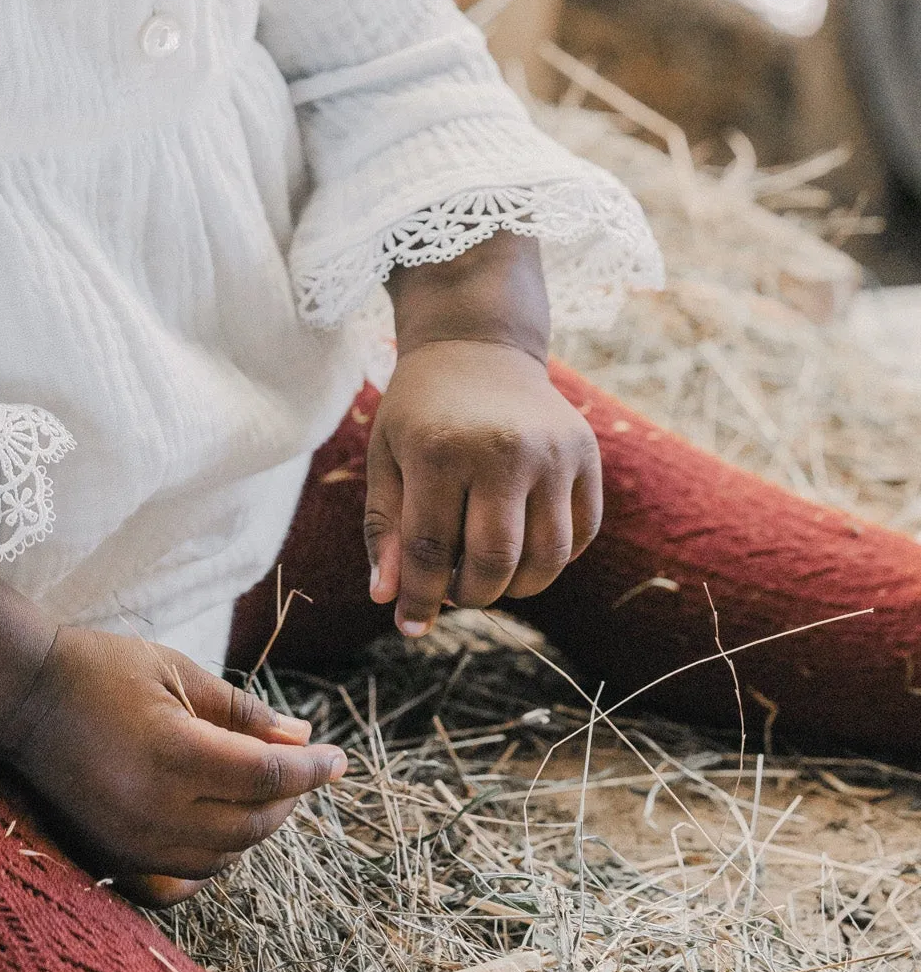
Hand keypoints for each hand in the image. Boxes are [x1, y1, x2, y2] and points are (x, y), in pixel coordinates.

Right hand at [2, 626, 345, 897]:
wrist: (22, 696)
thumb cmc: (101, 669)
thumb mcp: (177, 671)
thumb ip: (242, 712)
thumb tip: (302, 739)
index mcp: (176, 755)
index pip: (268, 774)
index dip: (311, 768)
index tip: (338, 758)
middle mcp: (157, 810)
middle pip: (252, 823)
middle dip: (288, 798)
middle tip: (303, 769)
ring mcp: (133, 842)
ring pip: (222, 857)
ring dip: (254, 829)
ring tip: (263, 791)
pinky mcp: (113, 857)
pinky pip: (181, 882)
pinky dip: (212, 861)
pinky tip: (218, 829)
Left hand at [365, 338, 601, 633]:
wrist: (478, 346)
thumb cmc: (422, 409)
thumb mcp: (385, 456)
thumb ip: (384, 527)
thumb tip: (387, 600)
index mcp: (440, 448)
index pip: (429, 550)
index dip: (418, 598)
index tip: (410, 626)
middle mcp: (502, 449)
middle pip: (494, 563)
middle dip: (470, 595)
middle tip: (455, 591)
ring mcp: (552, 451)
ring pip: (546, 559)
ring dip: (515, 586)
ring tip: (487, 572)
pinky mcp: (586, 453)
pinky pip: (581, 535)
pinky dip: (553, 558)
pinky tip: (524, 544)